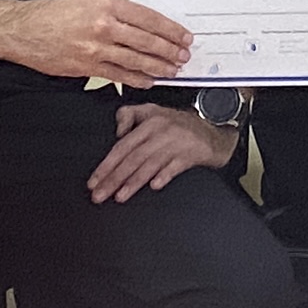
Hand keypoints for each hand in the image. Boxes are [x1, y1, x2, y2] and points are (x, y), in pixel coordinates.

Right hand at [4, 0, 197, 82]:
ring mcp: (95, 48)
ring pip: (135, 59)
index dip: (169, 29)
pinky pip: (118, 75)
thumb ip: (112, 12)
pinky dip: (136, 80)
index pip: (147, 17)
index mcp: (105, 4)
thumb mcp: (85, 1)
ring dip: (158, 66)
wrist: (22, 30)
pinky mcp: (86, 67)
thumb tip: (139, 25)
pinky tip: (148, 81)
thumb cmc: (50, 14)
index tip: (182, 35)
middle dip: (169, 50)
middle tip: (183, 55)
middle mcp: (102, 25)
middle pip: (146, 40)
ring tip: (172, 70)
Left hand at [88, 102, 240, 202]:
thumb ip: (129, 115)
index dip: (106, 165)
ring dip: (133, 182)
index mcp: (149, 122)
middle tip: (99, 195)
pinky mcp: (190, 154)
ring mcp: (176, 144)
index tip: (94, 181)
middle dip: (113, 178)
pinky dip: (164, 176)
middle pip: (132, 158)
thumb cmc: (180, 124)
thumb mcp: (152, 111)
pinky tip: (153, 187)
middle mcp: (160, 132)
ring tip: (119, 196)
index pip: (122, 146)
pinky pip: (174, 167)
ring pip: (150, 165)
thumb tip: (117, 132)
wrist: (212, 130)